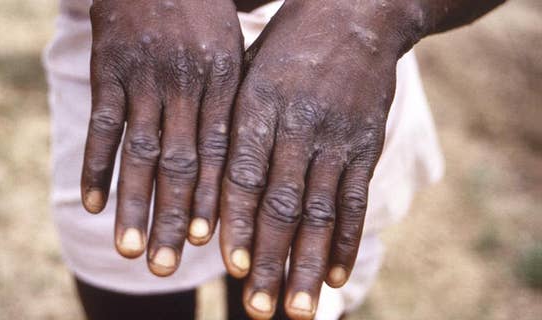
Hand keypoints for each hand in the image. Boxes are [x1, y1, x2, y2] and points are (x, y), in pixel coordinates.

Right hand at [81, 0, 242, 275]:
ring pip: (139, 150)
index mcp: (223, 80)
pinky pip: (102, 124)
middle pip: (179, 162)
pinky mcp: (109, 68)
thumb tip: (241, 163)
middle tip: (165, 266)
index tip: (208, 243)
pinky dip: (96, 165)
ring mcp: (145, 76)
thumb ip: (233, 102)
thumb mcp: (231, 49)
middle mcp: (186, 83)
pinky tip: (93, 203)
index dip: (213, 199)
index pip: (219, 152)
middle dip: (173, 217)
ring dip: (133, 204)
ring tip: (128, 249)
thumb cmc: (203, 15)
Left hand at [219, 1, 419, 317]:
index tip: (229, 266)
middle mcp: (298, 125)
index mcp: (258, 105)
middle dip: (269, 260)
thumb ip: (229, 123)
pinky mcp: (365, 145)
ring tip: (296, 309)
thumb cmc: (287, 46)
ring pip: (320, 212)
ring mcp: (336, 138)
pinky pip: (356, 199)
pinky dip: (346, 240)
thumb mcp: (248, 70)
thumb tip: (202, 183)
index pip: (243, 174)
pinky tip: (335, 276)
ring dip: (307, 264)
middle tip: (257, 309)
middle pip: (281, 204)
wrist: (356, 13)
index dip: (236, 222)